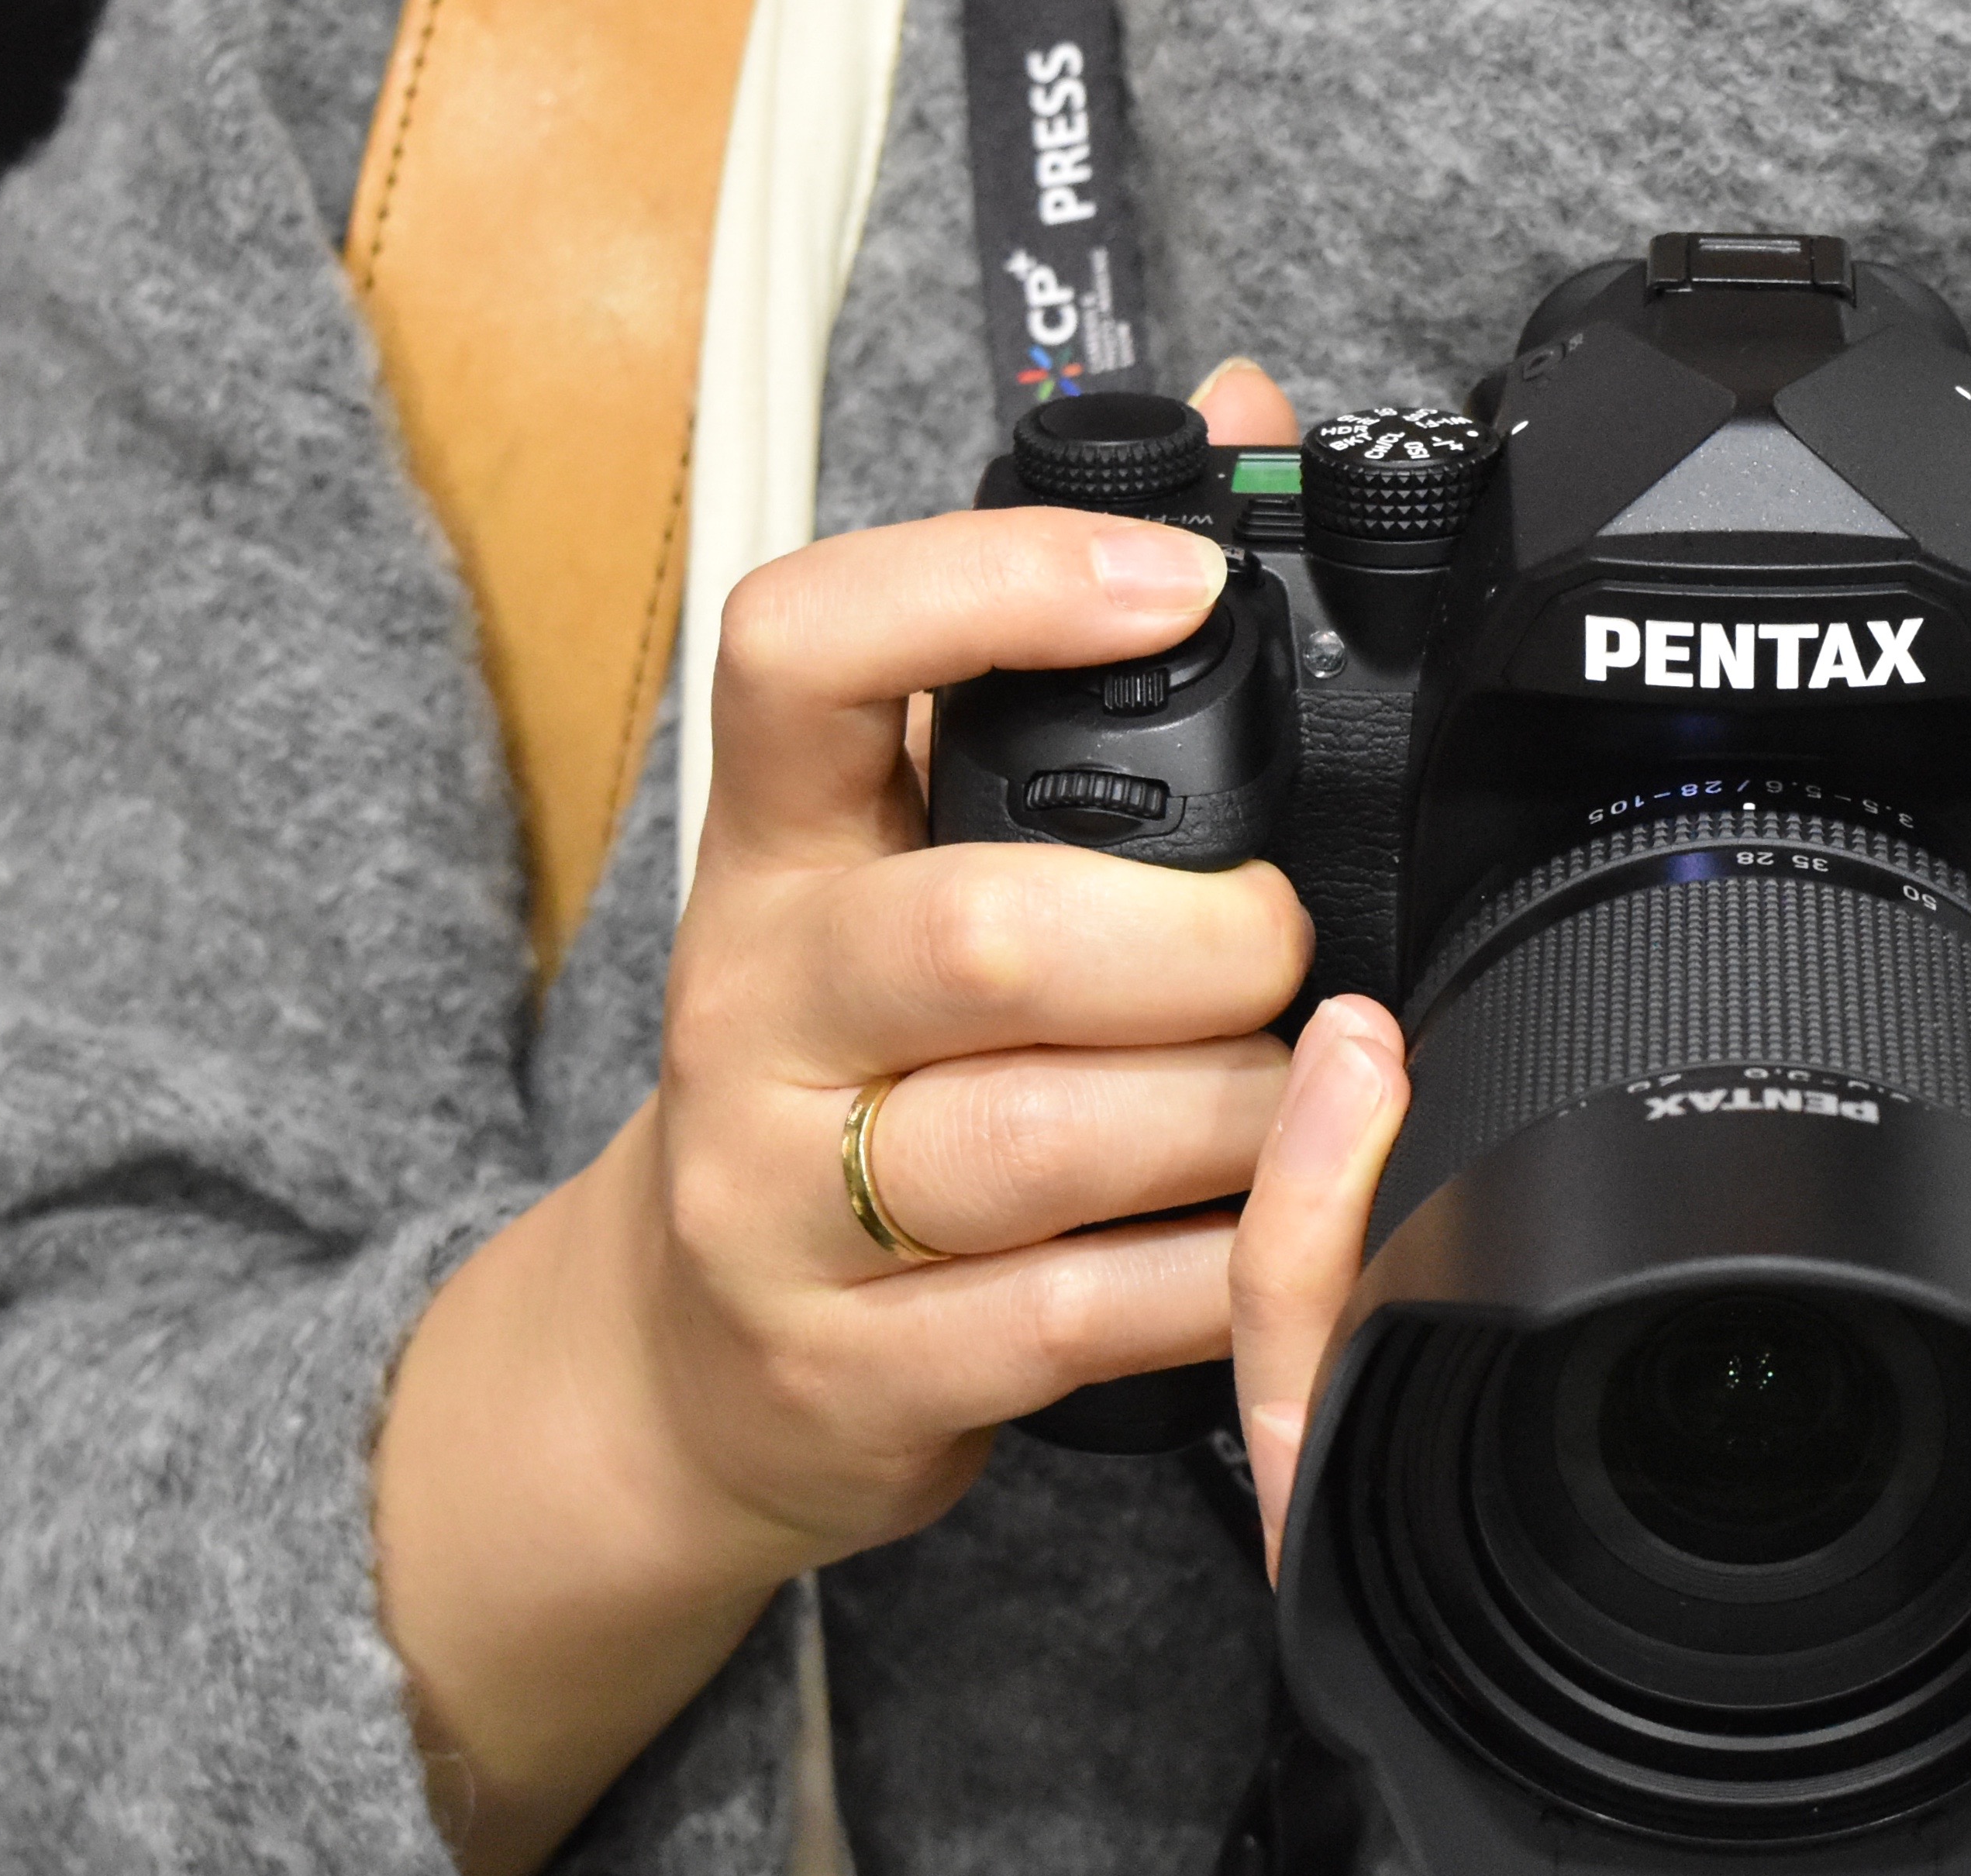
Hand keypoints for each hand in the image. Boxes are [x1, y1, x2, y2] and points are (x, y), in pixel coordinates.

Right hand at [374, 366, 1323, 1875]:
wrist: (690, 1371)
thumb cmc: (852, 1081)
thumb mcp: (910, 872)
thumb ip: (1063, 675)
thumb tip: (1239, 408)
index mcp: (776, 854)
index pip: (803, 654)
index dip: (993, 590)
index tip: (1172, 584)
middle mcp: (755, 1012)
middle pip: (991, 929)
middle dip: (1210, 940)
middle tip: (1276, 958)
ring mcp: (785, 1205)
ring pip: (1058, 1137)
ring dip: (1237, 1119)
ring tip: (1281, 1106)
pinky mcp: (856, 1372)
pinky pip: (1089, 1315)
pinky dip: (1221, 1276)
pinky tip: (1257, 1245)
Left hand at [1217, 1014, 1970, 1875]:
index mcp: (1701, 1604)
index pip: (1414, 1473)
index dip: (1330, 1273)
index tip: (1367, 1083)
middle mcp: (1615, 1572)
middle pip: (1342, 1424)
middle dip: (1298, 1228)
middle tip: (1353, 1043)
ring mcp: (1605, 1519)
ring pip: (1375, 1411)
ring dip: (1342, 1239)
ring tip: (1378, 1057)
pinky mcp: (1634, 1453)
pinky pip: (1469, 1376)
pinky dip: (1424, 1257)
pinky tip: (1452, 1134)